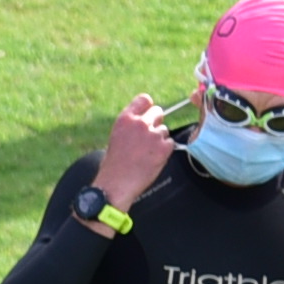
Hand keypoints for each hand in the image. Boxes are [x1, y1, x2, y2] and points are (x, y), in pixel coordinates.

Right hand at [95, 92, 177, 206]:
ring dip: (159, 140)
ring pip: (164, 130)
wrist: (116, 184)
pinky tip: (153, 159)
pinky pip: (170, 143)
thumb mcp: (116, 136)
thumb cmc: (113, 164)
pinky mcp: (164, 148)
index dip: (148, 107)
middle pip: (158, 112)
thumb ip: (131, 125)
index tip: (148, 114)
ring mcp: (153, 135)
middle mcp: (140, 123)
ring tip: (147, 153)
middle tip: (149, 137)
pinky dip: (164, 151)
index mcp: (125, 119)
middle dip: (155, 122)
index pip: (144, 99)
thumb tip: (145, 120)